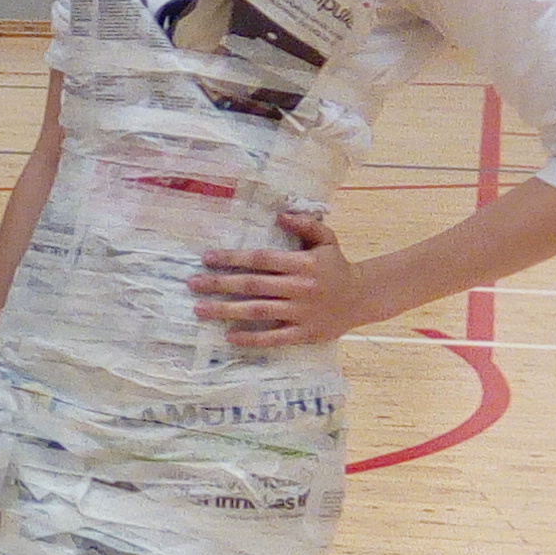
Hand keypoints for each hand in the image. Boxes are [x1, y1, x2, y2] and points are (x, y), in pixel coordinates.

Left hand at [192, 204, 373, 347]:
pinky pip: (274, 338)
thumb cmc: (337, 266)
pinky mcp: (305, 333)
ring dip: (227, 311)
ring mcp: (302, 312)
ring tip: (200, 309)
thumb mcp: (326, 239)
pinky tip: (229, 337)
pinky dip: (252, 339)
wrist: (363, 297)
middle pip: (253, 285)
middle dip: (220, 284)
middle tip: (192, 284)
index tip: (207, 258)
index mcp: (303, 264)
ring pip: (258, 311)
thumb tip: (279, 216)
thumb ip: (305, 225)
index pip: (261, 260)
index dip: (233, 259)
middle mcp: (300, 288)